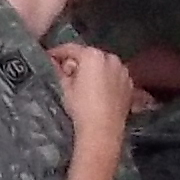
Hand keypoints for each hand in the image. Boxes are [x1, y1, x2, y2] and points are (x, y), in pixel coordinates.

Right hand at [49, 40, 136, 158]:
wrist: (103, 130)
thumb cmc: (81, 108)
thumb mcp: (65, 88)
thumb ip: (60, 71)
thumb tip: (55, 62)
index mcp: (93, 56)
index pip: (71, 49)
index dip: (58, 53)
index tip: (50, 57)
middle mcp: (111, 59)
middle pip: (90, 56)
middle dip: (78, 63)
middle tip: (67, 75)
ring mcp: (123, 71)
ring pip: (104, 66)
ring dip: (94, 71)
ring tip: (85, 85)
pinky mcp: (130, 85)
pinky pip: (114, 77)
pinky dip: (106, 80)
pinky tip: (99, 92)